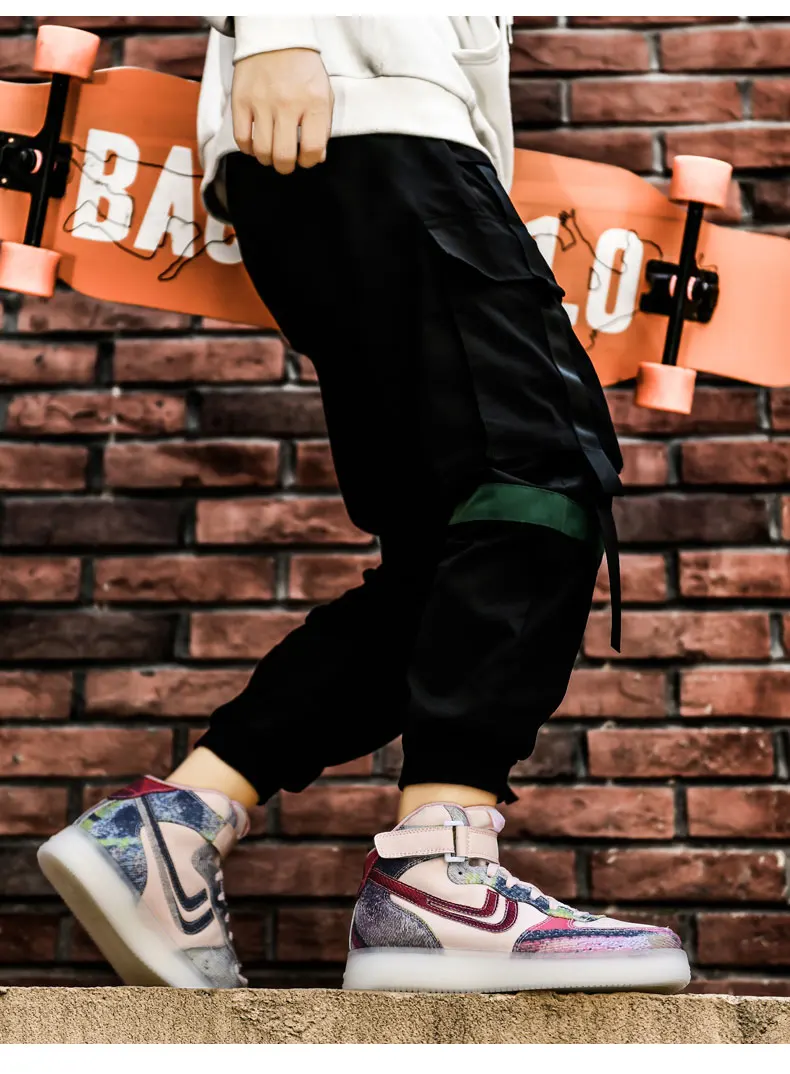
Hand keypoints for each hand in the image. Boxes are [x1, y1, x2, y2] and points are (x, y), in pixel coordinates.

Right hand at [231, 48, 333, 173]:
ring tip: (270, 151)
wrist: (276, 38)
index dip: (309, 161)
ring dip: (267, 159)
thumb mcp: (324, 95)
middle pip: (284, 156)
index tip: (305, 158)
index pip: (313, 149)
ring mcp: (262, 102)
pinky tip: (255, 143)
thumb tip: (316, 157)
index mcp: (314, 103)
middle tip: (286, 161)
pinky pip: (241, 138)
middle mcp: (288, 104)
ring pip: (262, 151)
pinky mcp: (241, 100)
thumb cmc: (303, 71)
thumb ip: (323, 127)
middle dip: (286, 166)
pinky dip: (248, 148)